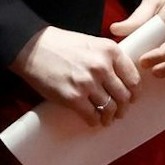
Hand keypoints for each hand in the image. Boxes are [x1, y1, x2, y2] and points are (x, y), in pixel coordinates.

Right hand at [10, 25, 138, 126]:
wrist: (30, 47)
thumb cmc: (59, 44)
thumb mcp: (90, 43)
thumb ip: (107, 58)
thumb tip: (121, 79)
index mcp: (109, 51)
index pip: (133, 79)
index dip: (134, 92)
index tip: (131, 98)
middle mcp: (102, 67)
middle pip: (124, 96)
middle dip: (123, 107)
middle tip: (119, 111)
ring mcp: (87, 83)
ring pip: (110, 108)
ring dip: (110, 116)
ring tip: (106, 118)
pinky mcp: (73, 98)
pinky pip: (92, 116)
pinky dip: (95, 121)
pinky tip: (93, 119)